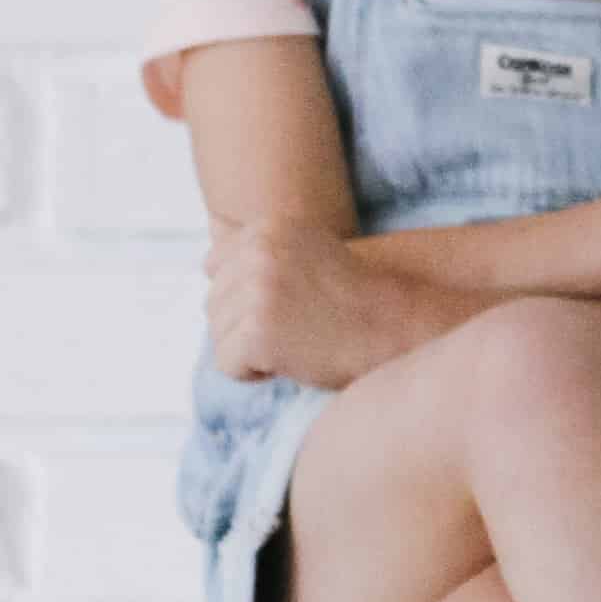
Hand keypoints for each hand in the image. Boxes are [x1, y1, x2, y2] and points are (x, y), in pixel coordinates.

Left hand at [204, 220, 417, 393]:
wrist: (393, 329)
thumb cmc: (352, 300)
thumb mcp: (307, 249)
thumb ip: (262, 249)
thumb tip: (207, 256)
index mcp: (267, 228)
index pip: (214, 267)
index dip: (242, 295)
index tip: (283, 303)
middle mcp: (258, 252)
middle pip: (213, 304)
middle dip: (245, 325)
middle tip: (296, 327)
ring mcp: (257, 290)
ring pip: (217, 336)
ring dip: (250, 350)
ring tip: (295, 341)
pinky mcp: (257, 331)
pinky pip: (227, 365)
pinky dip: (253, 373)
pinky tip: (289, 361)